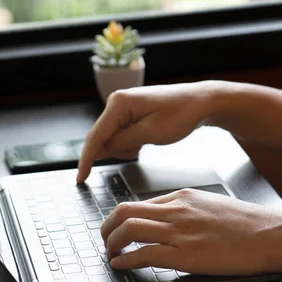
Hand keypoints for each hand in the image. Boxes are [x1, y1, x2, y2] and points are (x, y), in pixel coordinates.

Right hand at [77, 81, 218, 181]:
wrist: (201, 102)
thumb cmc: (182, 114)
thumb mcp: (151, 133)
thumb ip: (123, 142)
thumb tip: (103, 150)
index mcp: (119, 103)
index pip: (96, 136)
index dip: (86, 160)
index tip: (80, 178)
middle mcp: (116, 102)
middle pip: (102, 138)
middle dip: (117, 151)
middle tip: (139, 150)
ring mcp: (122, 107)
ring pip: (112, 139)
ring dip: (126, 148)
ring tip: (147, 141)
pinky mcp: (128, 112)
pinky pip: (121, 135)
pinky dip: (130, 143)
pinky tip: (146, 140)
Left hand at [101, 189, 281, 275]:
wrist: (274, 234)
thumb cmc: (248, 224)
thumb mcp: (212, 206)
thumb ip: (187, 211)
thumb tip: (168, 222)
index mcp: (182, 197)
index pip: (139, 204)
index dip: (121, 218)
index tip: (116, 229)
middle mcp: (176, 210)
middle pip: (124, 211)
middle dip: (107, 227)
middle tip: (105, 240)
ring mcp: (180, 231)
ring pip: (129, 229)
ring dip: (112, 243)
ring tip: (110, 253)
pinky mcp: (186, 254)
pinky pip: (144, 253)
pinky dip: (126, 259)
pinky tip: (121, 264)